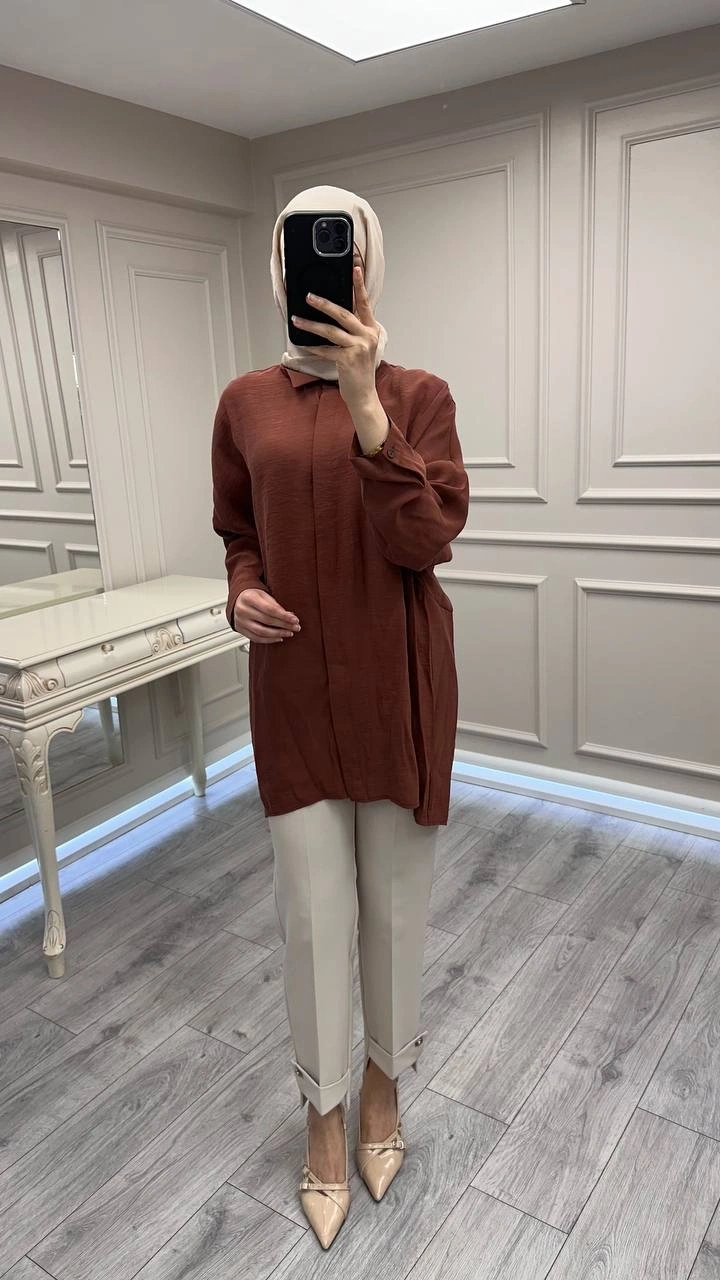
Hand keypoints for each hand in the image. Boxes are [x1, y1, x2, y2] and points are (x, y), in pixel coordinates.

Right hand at [233, 588, 299, 643]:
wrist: (238, 600)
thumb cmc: (253, 596)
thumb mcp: (264, 595)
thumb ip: (276, 606)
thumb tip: (291, 617)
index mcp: (249, 598)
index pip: (270, 609)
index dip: (284, 616)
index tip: (295, 620)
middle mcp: (242, 610)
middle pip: (267, 621)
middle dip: (284, 625)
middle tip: (296, 627)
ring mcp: (240, 621)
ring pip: (261, 632)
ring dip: (278, 634)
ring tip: (289, 633)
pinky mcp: (240, 630)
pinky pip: (256, 638)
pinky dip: (269, 640)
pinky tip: (279, 638)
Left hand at [291, 266, 380, 411]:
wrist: (364, 395)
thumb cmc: (359, 370)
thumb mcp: (360, 346)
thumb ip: (351, 330)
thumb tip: (331, 313)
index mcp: (372, 329)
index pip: (364, 303)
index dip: (359, 285)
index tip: (355, 268)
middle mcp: (368, 336)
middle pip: (343, 313)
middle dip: (324, 303)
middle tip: (309, 296)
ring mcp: (359, 347)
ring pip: (331, 330)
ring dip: (311, 325)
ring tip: (297, 320)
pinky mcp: (348, 359)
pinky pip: (325, 349)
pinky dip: (313, 347)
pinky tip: (303, 345)